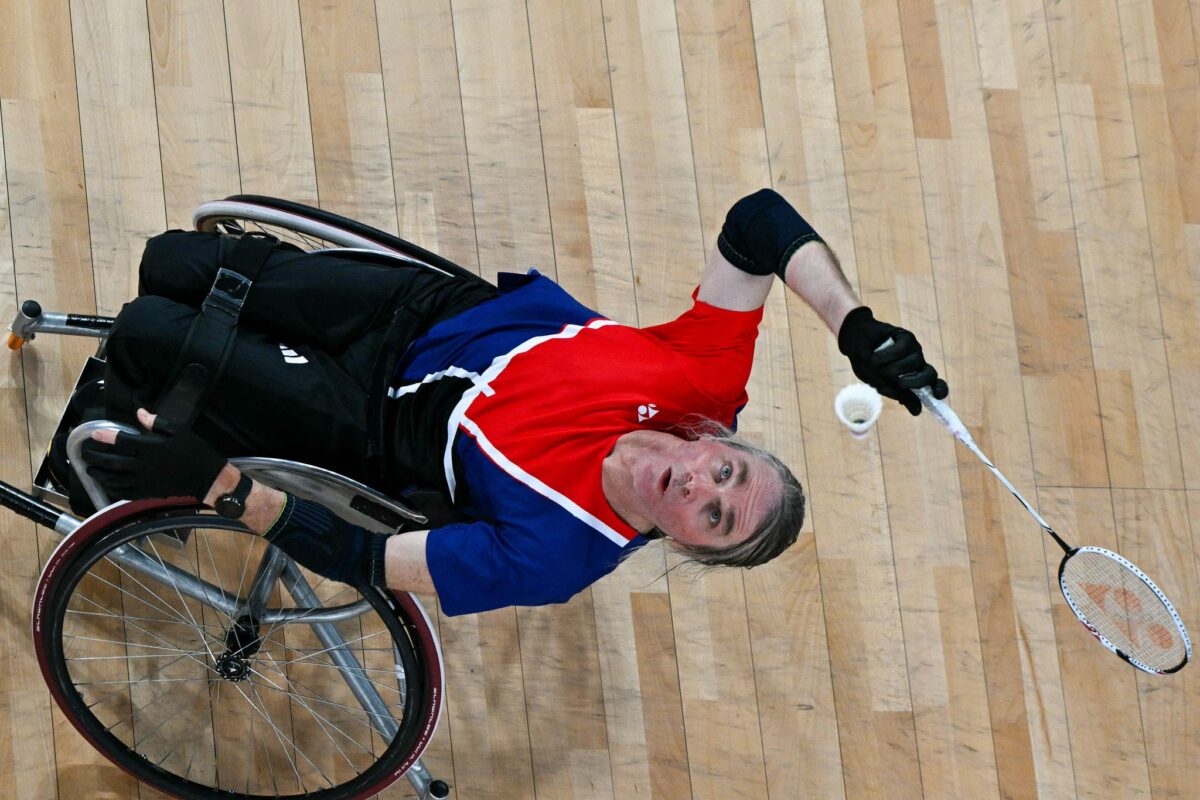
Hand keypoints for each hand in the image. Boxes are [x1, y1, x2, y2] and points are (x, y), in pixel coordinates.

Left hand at [82, 408, 226, 501]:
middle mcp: (143, 465)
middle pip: (112, 462)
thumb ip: (157, 423)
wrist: (207, 477)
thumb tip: (139, 412)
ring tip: (90, 468)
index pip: (122, 441)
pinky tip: (107, 483)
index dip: (106, 437)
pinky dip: (112, 488)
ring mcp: (144, 481)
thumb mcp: (179, 432)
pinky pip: (124, 492)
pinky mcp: (147, 492)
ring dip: (100, 473)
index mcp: (151, 448)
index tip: (93, 434)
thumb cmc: (194, 451)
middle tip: (84, 454)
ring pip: (115, 478)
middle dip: (96, 457)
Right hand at [837, 306, 948, 414]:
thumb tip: (917, 411)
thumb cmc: (867, 365)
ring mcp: (912, 350)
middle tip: (899, 383)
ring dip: (893, 368)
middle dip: (916, 381)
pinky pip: (903, 349)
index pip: (934, 384)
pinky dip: (887, 355)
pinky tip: (875, 357)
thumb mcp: (880, 385)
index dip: (939, 390)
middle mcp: (917, 364)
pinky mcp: (905, 337)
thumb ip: (899, 395)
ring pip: (915, 361)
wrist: (854, 344)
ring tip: (876, 366)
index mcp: (913, 378)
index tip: (937, 396)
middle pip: (930, 374)